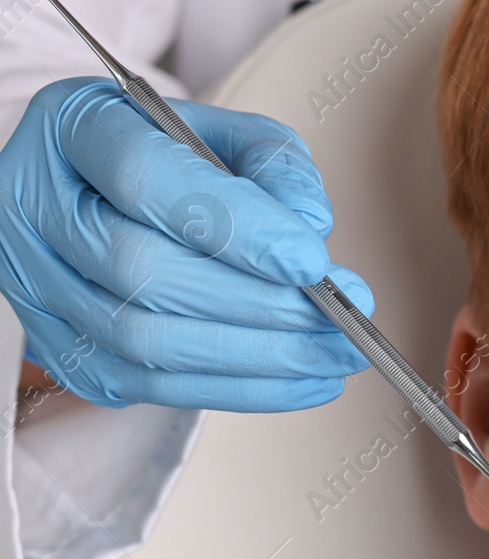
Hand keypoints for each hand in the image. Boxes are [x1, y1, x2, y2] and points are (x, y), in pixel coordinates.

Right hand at [0, 76, 373, 410]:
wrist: (104, 194)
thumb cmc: (174, 156)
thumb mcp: (228, 132)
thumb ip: (275, 163)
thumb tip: (311, 224)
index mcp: (74, 129)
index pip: (144, 179)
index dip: (234, 226)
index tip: (313, 261)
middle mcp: (35, 207)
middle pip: (143, 271)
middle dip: (259, 303)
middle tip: (343, 314)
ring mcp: (37, 285)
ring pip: (143, 339)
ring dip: (257, 356)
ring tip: (338, 351)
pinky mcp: (64, 351)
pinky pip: (151, 387)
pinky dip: (242, 390)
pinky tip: (308, 379)